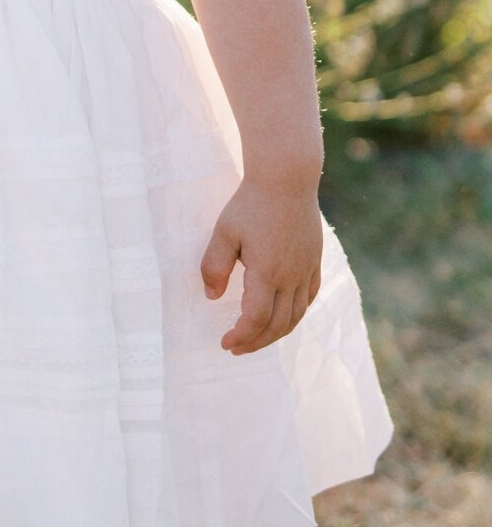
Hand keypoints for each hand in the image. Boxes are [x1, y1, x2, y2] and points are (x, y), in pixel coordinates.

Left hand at [200, 176, 322, 354]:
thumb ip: (215, 266)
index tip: (225, 343)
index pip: (255, 319)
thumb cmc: (250, 203)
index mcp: (267, 272)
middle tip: (236, 348)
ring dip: (276, 333)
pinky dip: (297, 314)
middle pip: (277, 324)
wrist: (287, 178)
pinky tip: (284, 316)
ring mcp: (306, 270)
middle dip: (256, 342)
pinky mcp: (314, 260)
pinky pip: (309, 297)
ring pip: (296, 315)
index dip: (240, 336)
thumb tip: (212, 297)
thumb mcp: (224, 232)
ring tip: (257, 338)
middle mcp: (291, 277)